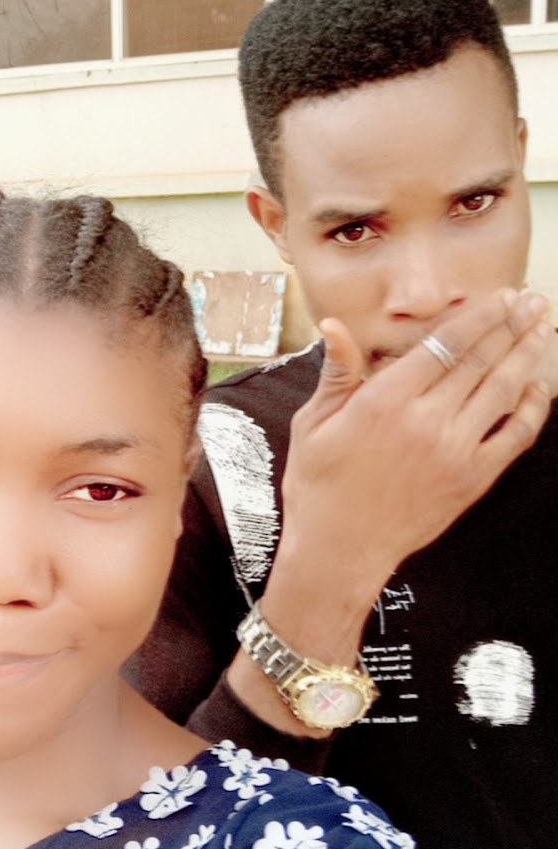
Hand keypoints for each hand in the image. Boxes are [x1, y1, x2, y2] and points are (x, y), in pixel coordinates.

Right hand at [280, 288, 550, 615]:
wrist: (339, 551)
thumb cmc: (320, 486)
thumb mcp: (313, 424)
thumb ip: (336, 374)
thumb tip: (335, 327)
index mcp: (383, 402)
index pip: (443, 345)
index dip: (477, 317)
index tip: (499, 297)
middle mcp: (424, 421)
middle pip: (479, 360)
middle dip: (510, 325)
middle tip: (531, 301)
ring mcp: (453, 451)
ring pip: (502, 391)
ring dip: (527, 355)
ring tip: (543, 329)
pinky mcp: (471, 479)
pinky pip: (513, 437)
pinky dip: (531, 409)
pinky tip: (538, 387)